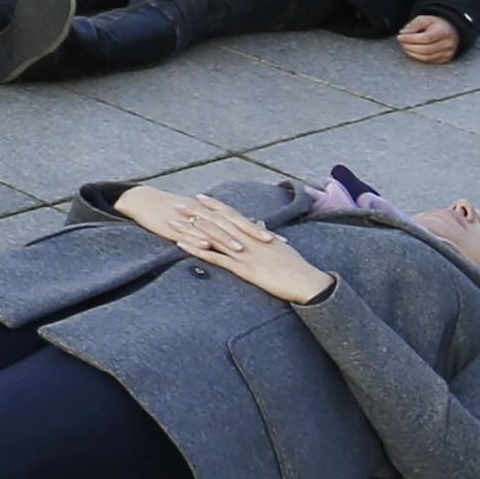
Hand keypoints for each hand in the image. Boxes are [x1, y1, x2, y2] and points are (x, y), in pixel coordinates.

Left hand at [114, 187, 334, 302]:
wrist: (307, 281)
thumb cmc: (296, 266)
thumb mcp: (279, 246)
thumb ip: (266, 234)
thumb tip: (259, 224)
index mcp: (256, 233)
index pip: (231, 214)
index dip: (215, 205)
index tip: (199, 197)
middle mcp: (247, 239)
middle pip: (217, 222)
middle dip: (196, 213)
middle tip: (177, 204)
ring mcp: (244, 253)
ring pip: (211, 237)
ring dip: (190, 229)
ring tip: (172, 222)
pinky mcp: (243, 268)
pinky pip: (215, 258)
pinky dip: (196, 250)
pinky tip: (181, 246)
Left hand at [395, 15, 463, 64]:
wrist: (452, 31)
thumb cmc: (435, 25)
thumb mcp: (425, 19)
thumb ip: (413, 25)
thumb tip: (403, 33)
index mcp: (444, 31)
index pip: (426, 38)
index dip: (410, 39)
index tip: (399, 37)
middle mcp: (448, 44)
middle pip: (425, 49)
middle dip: (409, 47)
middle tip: (401, 42)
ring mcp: (448, 53)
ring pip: (426, 57)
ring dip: (412, 53)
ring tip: (404, 46)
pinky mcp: (445, 60)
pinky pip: (429, 61)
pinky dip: (417, 57)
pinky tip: (412, 51)